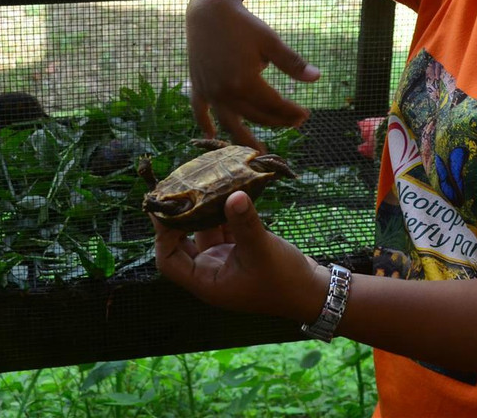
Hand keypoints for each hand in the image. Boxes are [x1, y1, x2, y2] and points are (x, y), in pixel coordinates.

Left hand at [151, 191, 326, 322]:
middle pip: (181, 243)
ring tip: (198, 183)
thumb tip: (234, 194)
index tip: (165, 207)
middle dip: (179, 218)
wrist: (312, 292)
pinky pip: (223, 228)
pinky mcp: (240, 251)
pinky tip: (225, 190)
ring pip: (203, 232)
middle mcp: (211, 271)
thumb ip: (245, 222)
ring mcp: (225, 260)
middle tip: (176, 190)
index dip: (163, 234)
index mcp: (207, 281)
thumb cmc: (284, 281)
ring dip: (202, 211)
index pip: (169, 259)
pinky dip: (222, 211)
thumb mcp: (262, 249)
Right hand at [187, 0, 319, 146]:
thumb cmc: (243, 24)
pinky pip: (199, 110)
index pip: (274, 105)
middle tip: (293, 124)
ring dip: (243, 138)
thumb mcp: (271, 41)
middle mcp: (225, 92)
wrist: (209, 9)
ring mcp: (210, 91)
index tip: (306, 115)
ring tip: (257, 151)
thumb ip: (292, 63)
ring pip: (230, 121)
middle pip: (255, 115)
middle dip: (277, 121)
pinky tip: (211, 135)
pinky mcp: (198, 86)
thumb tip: (317, 78)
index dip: (291, 112)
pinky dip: (204, 123)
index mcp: (245, 83)